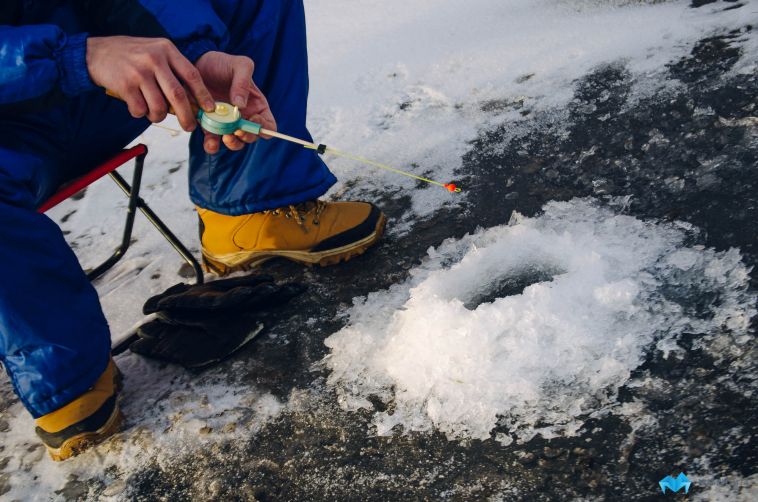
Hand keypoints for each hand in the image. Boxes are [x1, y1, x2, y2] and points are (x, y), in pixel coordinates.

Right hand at [86, 36, 215, 130]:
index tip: (209, 109)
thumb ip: (172, 70)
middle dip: (187, 116)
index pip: (192, 75)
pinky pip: (140, 110)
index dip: (203, 94)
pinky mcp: (125, 84)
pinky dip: (141, 114)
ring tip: (154, 113)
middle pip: (178, 95)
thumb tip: (193, 101)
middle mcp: (155, 58)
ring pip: (159, 106)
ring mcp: (139, 71)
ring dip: (158, 116)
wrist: (95, 52)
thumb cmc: (132, 57)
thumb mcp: (155, 52)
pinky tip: (136, 106)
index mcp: (166, 50)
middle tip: (189, 127)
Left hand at [195, 51, 276, 153]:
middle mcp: (244, 118)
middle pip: (252, 137)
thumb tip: (241, 105)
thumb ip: (243, 82)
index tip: (253, 119)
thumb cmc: (222, 63)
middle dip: (246, 136)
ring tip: (225, 136)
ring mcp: (226, 124)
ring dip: (232, 143)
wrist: (195, 62)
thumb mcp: (239, 65)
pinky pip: (213, 142)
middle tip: (237, 130)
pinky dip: (212, 144)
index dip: (264, 127)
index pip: (268, 125)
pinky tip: (209, 139)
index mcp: (257, 107)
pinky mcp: (209, 126)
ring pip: (234, 143)